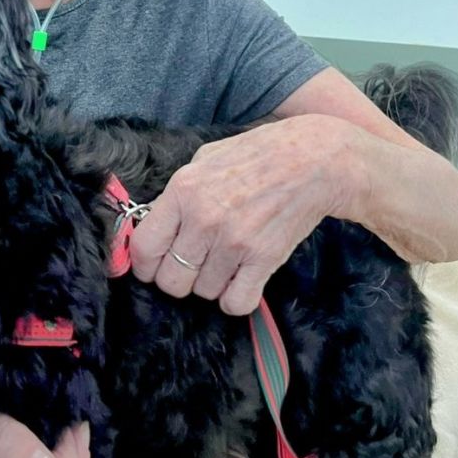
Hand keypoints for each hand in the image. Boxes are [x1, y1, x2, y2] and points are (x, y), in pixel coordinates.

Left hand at [129, 115, 357, 314]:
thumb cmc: (256, 154)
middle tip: (190, 266)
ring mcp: (234, 242)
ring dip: (209, 284)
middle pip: (170, 280)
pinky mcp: (263, 259)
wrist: (312, 160)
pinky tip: (240, 280)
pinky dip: (235, 299)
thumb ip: (177, 194)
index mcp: (183, 191)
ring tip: (222, 262)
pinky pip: (236, 303)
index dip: (144, 264)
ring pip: (203, 292)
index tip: (153, 265)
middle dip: (176, 279)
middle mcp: (204, 219)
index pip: (145, 248)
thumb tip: (154, 223)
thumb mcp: (204, 159)